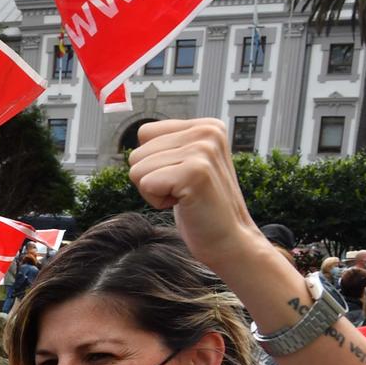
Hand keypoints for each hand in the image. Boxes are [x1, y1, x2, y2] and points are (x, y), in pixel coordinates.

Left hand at [127, 120, 260, 271]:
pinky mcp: (195, 172)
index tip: (179, 177)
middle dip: (151, 178)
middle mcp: (207, 132)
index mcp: (206, 126)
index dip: (152, 162)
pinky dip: (157, 201)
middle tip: (182, 191)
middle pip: (138, 152)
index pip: (145, 133)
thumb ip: (168, 144)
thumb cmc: (202, 205)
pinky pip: (145, 184)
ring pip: (137, 169)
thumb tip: (139, 132)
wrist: (228, 238)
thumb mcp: (187, 163)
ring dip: (154, 191)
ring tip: (183, 196)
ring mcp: (202, 150)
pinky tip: (183, 203)